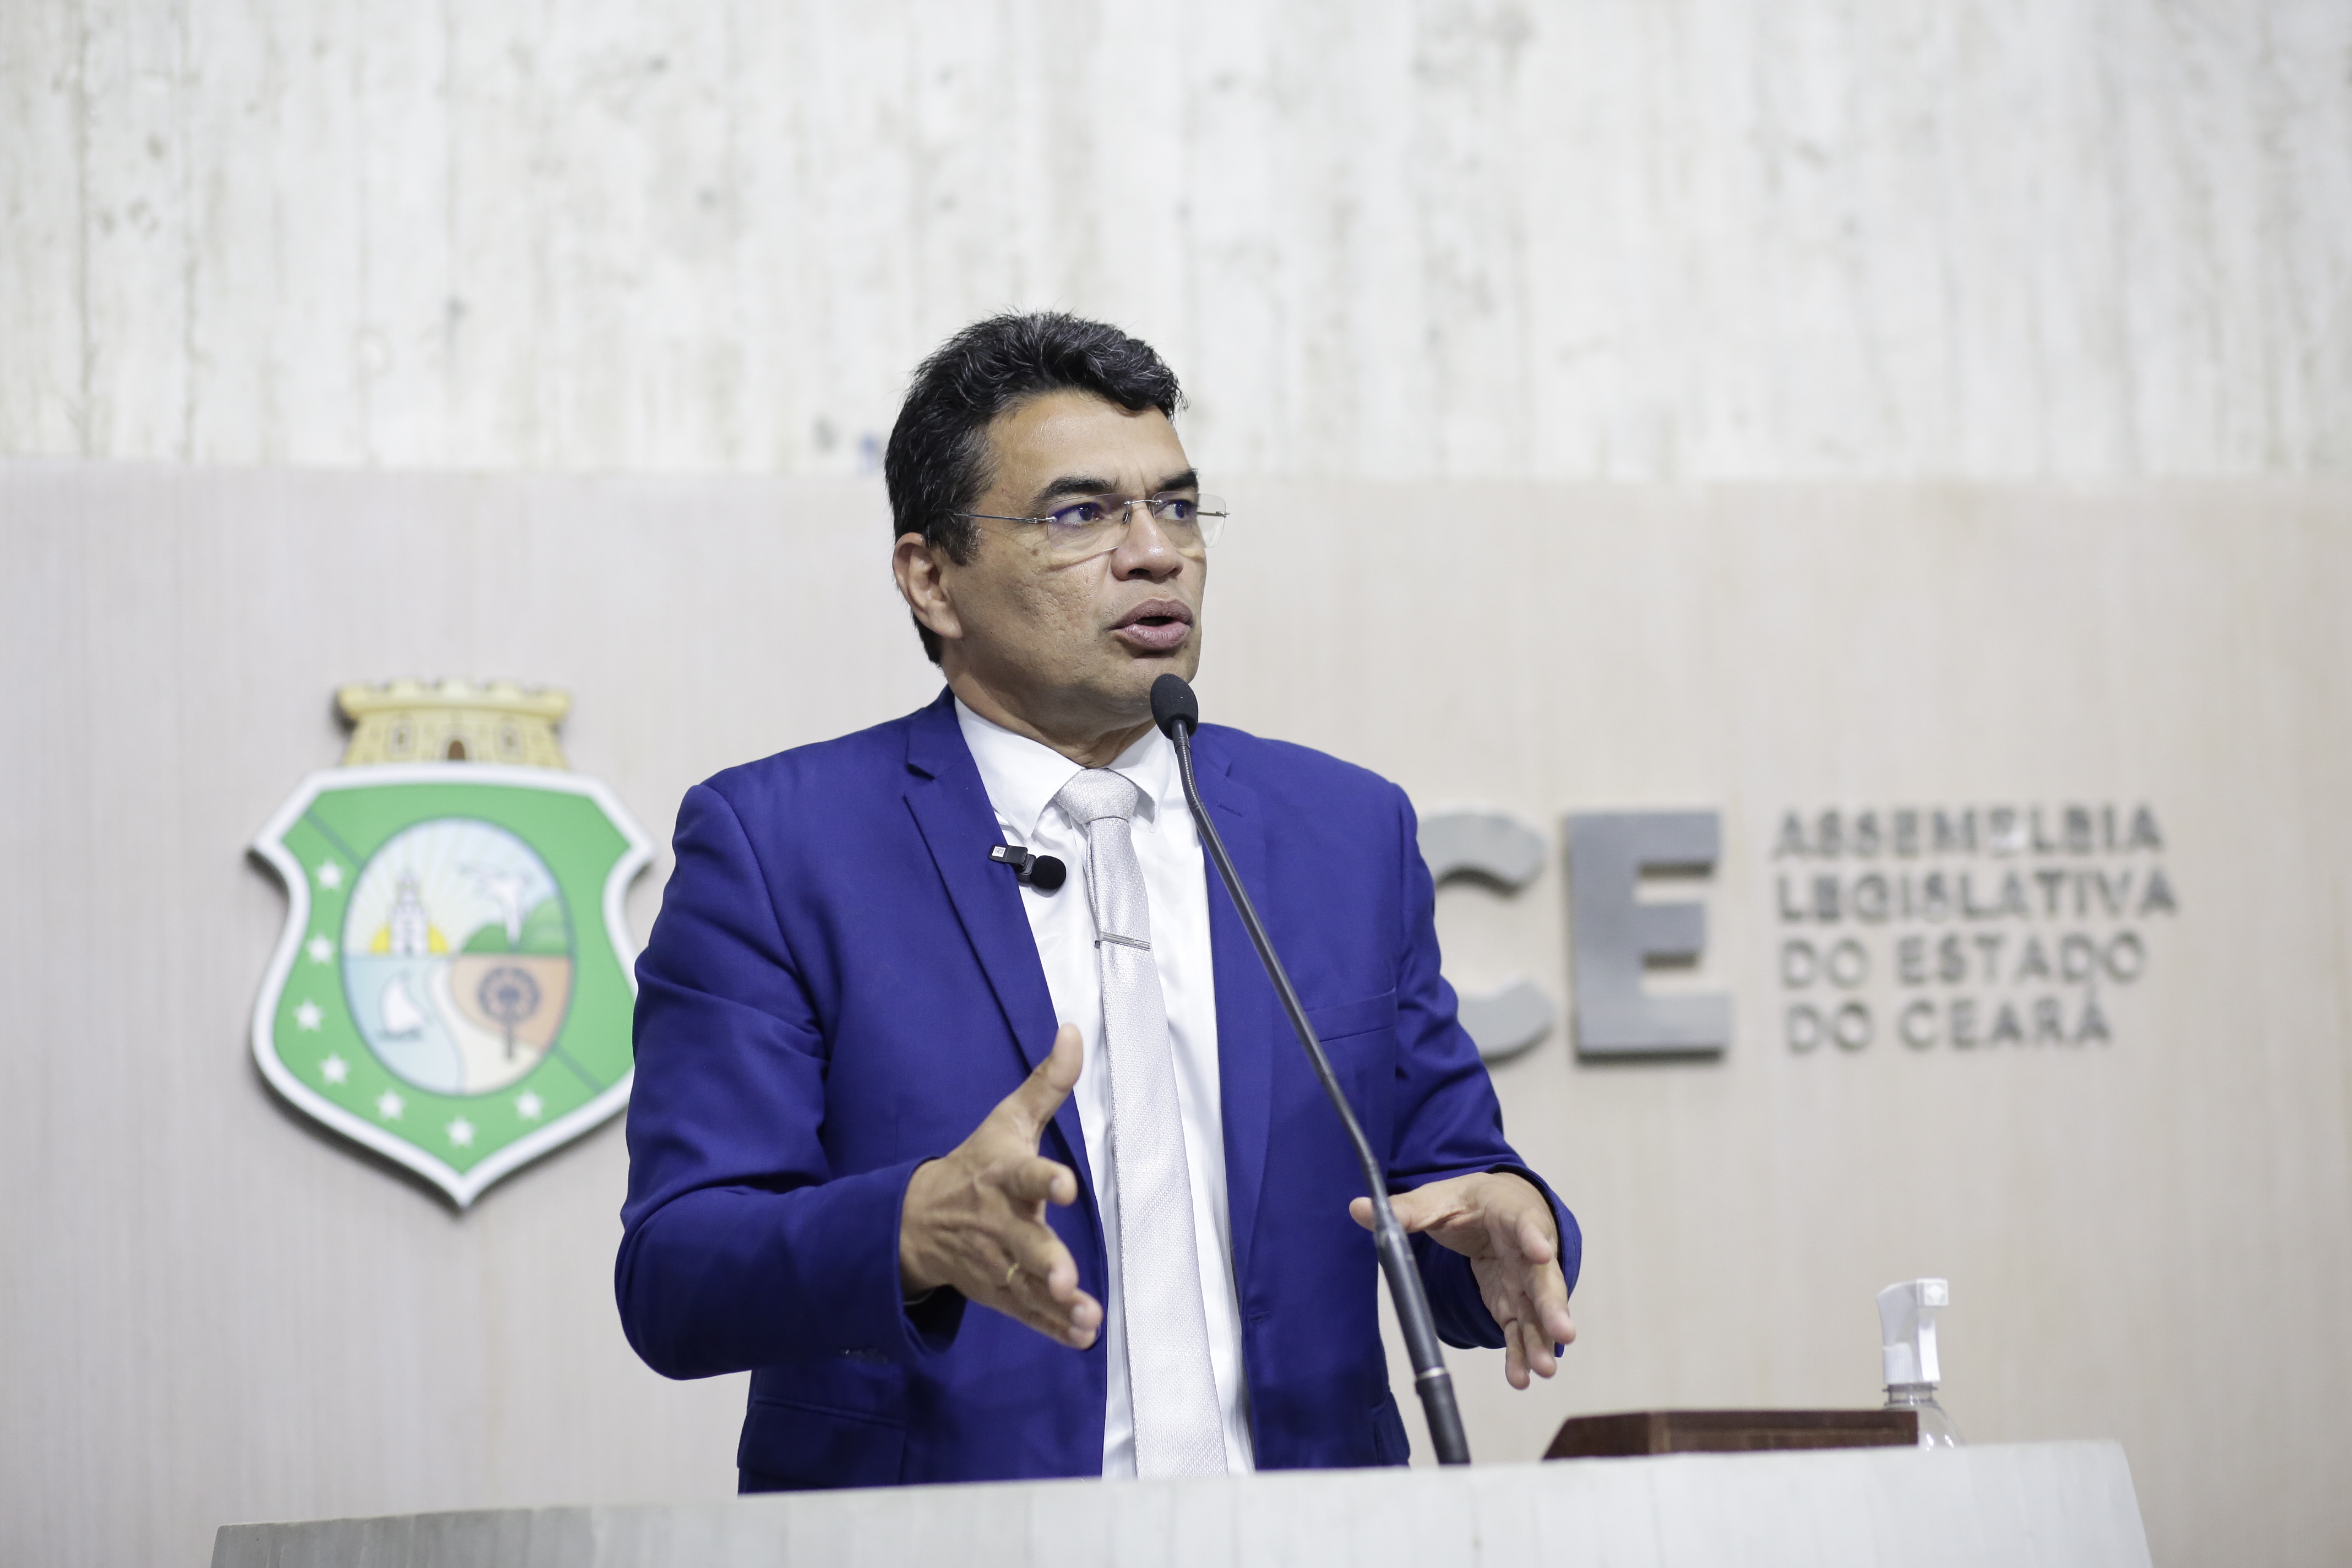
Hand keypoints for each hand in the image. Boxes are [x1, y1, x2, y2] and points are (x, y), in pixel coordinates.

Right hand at [900, 1024, 1101, 1348]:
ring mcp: (997, 1262)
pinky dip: (1052, 1329)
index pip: (1025, 1175)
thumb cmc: (977, 1162)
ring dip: (1053, 1304)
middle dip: (1043, 1262)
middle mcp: (1000, 1222)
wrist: (918, 1219)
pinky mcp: (1000, 1292)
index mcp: (1003, 1177)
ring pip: (1026, 1286)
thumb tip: (1075, 1030)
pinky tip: (1082, 1336)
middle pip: (1023, 1243)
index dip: (1046, 1180)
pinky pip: (1026, 1313)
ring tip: (1082, 1313)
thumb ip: (1047, 1082)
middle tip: (1064, 1278)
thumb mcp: (1008, 1119)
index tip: (1069, 1187)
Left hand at [1350, 1171, 1576, 1389]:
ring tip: (1544, 1369)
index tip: (1541, 1252)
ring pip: (1537, 1312)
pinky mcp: (1513, 1304)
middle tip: (1564, 1332)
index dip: (1534, 1238)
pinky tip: (1520, 1377)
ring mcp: (1524, 1282)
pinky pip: (1520, 1331)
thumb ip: (1404, 1209)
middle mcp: (1528, 1250)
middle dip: (1553, 1305)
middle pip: (1544, 1278)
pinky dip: (1521, 1353)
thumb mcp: (1437, 1199)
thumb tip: (1357, 1208)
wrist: (1494, 1209)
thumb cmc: (1470, 1202)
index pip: (1526, 1223)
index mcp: (1510, 1213)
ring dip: (1542, 1340)